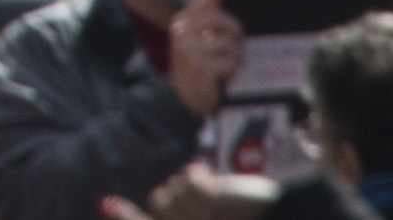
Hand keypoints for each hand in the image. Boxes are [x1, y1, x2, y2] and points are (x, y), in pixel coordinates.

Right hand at [116, 171, 283, 219]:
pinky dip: (201, 177)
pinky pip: (188, 178)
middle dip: (178, 199)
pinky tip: (218, 183)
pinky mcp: (213, 203)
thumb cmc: (241, 217)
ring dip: (193, 189)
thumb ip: (161, 212)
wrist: (287, 217)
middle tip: (207, 207)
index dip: (127, 218)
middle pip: (159, 203)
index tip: (106, 203)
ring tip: (221, 199)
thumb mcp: (202, 214)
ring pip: (172, 190)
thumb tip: (105, 206)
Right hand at [163, 0, 244, 115]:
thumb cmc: (199, 63)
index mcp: (183, 20)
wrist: (185, 96)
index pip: (203, 1)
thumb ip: (211, 19)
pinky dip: (232, 71)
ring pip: (226, 43)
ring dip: (234, 56)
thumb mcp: (201, 40)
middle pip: (218, 19)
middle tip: (240, 41)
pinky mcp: (196, 66)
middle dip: (235, 30)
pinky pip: (228, 62)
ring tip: (229, 64)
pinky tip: (225, 76)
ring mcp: (187, 48)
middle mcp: (181, 31)